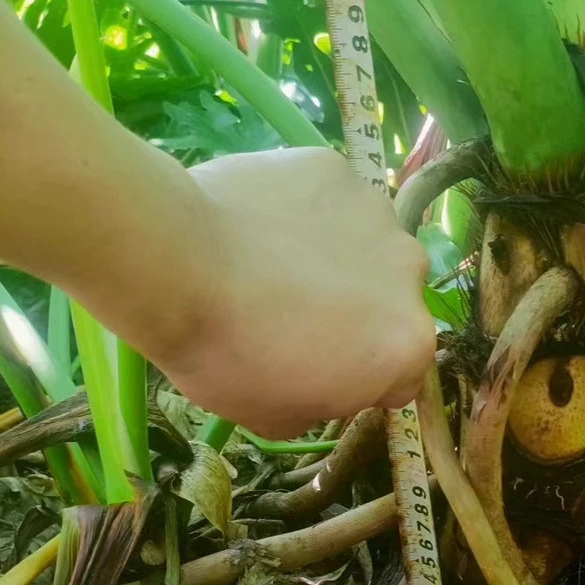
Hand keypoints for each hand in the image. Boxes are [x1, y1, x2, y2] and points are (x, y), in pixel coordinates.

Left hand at [156, 148, 433, 437]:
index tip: (319, 368)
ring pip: (363, 241)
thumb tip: (328, 377)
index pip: (402, 373)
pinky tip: (255, 221)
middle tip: (291, 310)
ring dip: (334, 253)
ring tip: (270, 259)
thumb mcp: (277, 418)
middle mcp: (410, 272)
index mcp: (406, 343)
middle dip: (356, 307)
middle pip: (390, 298)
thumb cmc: (227, 355)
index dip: (361, 374)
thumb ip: (327, 400)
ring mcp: (374, 210)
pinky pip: (324, 194)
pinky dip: (301, 208)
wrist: (175, 265)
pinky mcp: (333, 167)